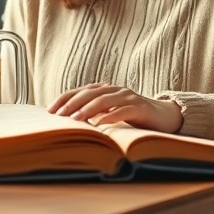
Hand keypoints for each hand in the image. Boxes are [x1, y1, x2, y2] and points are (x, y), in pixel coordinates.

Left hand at [47, 83, 182, 132]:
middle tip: (58, 115)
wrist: (164, 116)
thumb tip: (68, 121)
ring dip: (87, 109)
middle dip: (72, 103)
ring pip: (103, 100)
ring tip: (75, 119)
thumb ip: (94, 112)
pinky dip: (109, 117)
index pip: (80, 90)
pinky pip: (122, 111)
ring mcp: (128, 97)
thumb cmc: (133, 115)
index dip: (64, 98)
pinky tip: (99, 124)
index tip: (49, 109)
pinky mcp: (139, 108)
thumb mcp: (110, 112)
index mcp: (105, 89)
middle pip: (89, 93)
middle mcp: (115, 90)